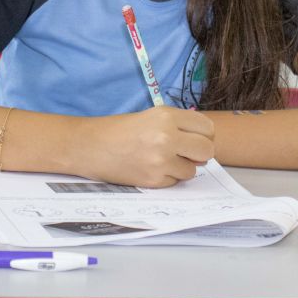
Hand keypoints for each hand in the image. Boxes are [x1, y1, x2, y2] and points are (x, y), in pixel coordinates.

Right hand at [78, 107, 214, 187]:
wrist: (90, 146)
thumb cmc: (119, 130)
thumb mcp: (151, 116)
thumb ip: (178, 126)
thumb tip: (204, 143)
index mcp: (167, 116)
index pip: (207, 128)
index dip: (204, 135)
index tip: (196, 138)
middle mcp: (167, 137)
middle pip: (207, 150)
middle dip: (200, 154)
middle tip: (186, 153)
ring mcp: (161, 160)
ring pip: (192, 170)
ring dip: (181, 167)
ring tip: (160, 159)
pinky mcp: (153, 179)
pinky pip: (175, 181)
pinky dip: (167, 177)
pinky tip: (149, 167)